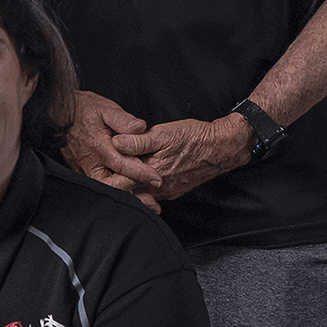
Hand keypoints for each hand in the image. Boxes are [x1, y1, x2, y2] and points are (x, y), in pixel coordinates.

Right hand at [63, 90, 163, 210]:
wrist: (59, 112)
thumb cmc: (84, 109)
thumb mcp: (106, 108)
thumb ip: (123, 120)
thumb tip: (141, 128)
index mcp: (98, 145)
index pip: (121, 164)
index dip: (140, 173)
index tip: (157, 179)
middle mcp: (90, 161)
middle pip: (112, 184)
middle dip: (134, 193)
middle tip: (153, 200)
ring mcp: (84, 169)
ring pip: (105, 189)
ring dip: (126, 196)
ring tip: (146, 202)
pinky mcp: (82, 172)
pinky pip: (100, 186)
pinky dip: (116, 192)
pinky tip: (130, 195)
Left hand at [113, 115, 250, 200]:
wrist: (222, 148)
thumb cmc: (194, 138)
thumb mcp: (163, 134)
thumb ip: (137, 141)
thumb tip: (116, 143)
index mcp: (153, 173)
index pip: (122, 179)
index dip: (111, 169)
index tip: (104, 159)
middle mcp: (159, 187)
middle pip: (130, 188)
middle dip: (119, 177)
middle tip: (111, 165)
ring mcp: (168, 191)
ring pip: (142, 191)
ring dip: (133, 181)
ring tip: (126, 168)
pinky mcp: (175, 191)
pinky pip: (154, 192)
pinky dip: (145, 184)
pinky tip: (143, 172)